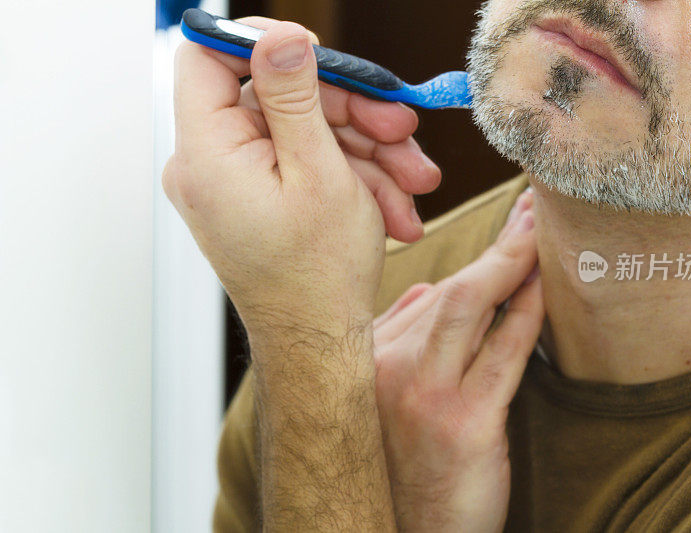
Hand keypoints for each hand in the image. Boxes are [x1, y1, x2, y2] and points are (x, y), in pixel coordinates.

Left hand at [163, 18, 439, 332]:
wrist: (318, 344)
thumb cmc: (318, 279)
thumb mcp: (319, 174)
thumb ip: (293, 97)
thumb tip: (277, 38)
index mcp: (208, 154)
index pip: (207, 56)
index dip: (262, 43)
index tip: (318, 54)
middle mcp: (210, 166)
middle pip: (275, 97)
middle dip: (348, 111)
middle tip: (400, 128)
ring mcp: (234, 183)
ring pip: (302, 132)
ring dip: (365, 151)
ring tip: (412, 183)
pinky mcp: (257, 197)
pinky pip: (302, 163)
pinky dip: (350, 176)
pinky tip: (392, 205)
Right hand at [373, 189, 543, 531]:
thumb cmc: (406, 467)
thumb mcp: (388, 400)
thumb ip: (401, 339)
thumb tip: (427, 289)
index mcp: (370, 361)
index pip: (431, 295)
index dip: (476, 260)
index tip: (509, 227)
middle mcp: (389, 371)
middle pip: (451, 290)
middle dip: (501, 245)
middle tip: (535, 211)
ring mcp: (424, 396)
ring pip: (472, 306)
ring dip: (514, 260)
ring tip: (545, 228)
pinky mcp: (463, 424)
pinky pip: (503, 352)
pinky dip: (527, 311)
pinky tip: (546, 285)